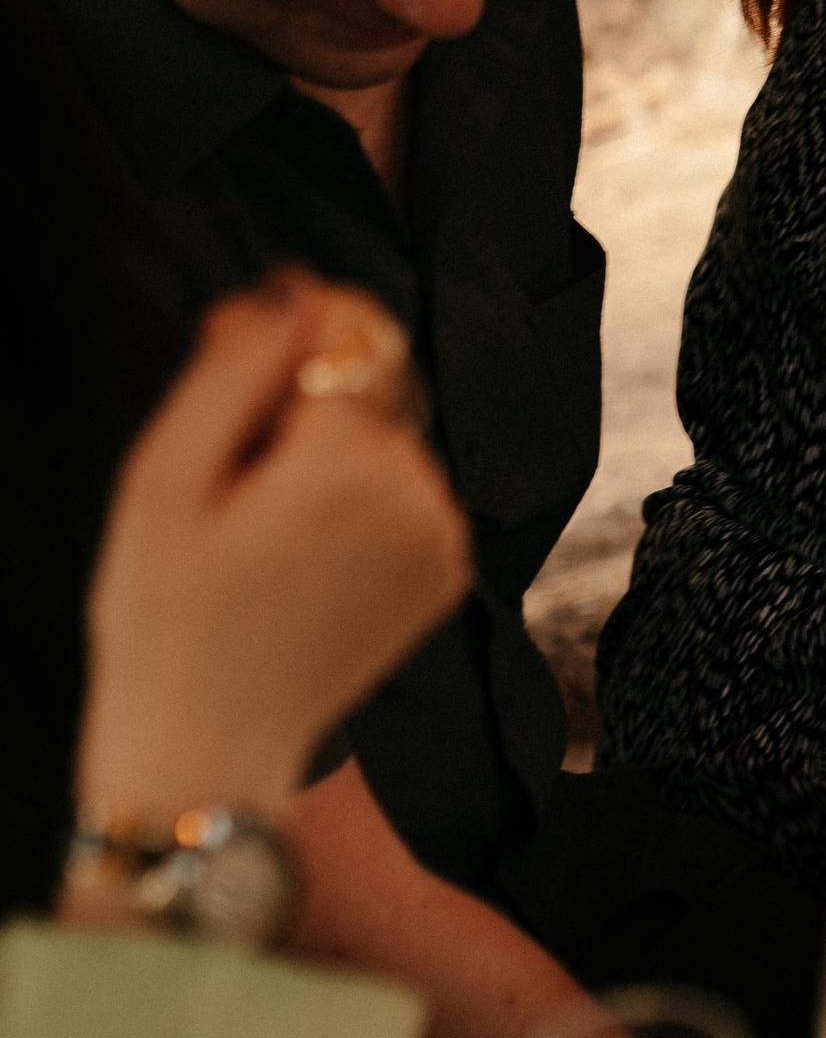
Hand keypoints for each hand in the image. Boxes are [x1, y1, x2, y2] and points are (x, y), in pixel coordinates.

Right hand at [78, 276, 470, 831]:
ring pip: (392, 434)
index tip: (236, 361)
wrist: (210, 746)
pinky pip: (410, 490)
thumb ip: (234, 368)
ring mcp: (443, 537)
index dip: (291, 329)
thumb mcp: (162, 477)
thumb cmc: (165, 614)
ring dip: (336, 452)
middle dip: (308, 398)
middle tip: (233, 476)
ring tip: (265, 527)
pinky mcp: (450, 573)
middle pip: (373, 379)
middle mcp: (417, 494)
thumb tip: (292, 291)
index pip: (353, 324)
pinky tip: (305, 554)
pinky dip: (365, 500)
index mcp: (345, 463)